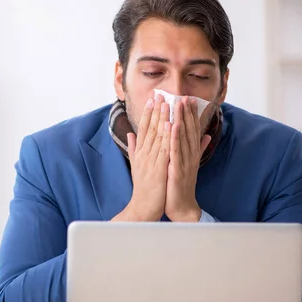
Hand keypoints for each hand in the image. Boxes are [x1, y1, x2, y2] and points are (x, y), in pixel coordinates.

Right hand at [113, 94, 170, 221]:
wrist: (142, 207)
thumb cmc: (143, 188)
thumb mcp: (136, 165)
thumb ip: (133, 148)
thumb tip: (130, 134)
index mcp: (140, 152)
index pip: (144, 129)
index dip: (148, 113)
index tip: (152, 99)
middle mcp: (144, 154)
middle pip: (150, 128)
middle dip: (155, 110)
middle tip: (160, 94)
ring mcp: (150, 161)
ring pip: (157, 136)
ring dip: (162, 118)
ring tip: (167, 104)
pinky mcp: (159, 168)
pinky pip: (164, 150)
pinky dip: (168, 137)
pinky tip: (171, 125)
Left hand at [164, 97, 211, 221]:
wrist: (181, 206)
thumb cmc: (181, 185)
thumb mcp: (190, 164)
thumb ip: (198, 149)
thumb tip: (205, 135)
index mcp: (191, 153)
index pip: (192, 129)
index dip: (191, 114)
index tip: (189, 98)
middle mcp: (190, 155)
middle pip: (190, 130)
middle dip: (188, 112)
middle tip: (185, 96)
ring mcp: (185, 162)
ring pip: (184, 137)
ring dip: (182, 120)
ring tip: (179, 105)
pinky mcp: (178, 169)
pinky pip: (176, 151)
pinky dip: (174, 138)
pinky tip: (172, 126)